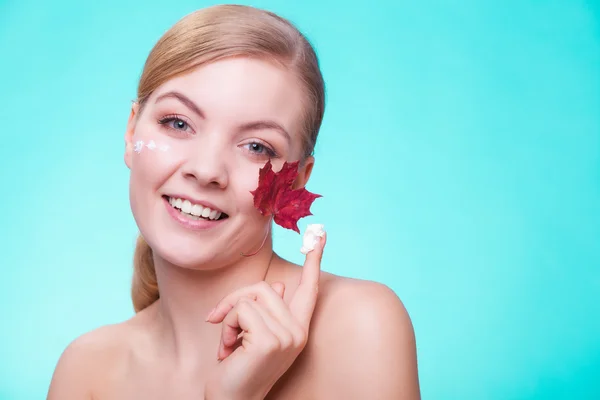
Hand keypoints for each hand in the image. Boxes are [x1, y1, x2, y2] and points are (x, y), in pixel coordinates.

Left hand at [203, 232, 325, 399]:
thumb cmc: (240, 367)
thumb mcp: (255, 334)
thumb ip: (268, 309)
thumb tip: (279, 285)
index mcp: (298, 328)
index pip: (310, 289)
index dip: (315, 260)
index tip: (320, 233)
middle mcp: (298, 331)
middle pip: (266, 286)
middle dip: (235, 301)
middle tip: (219, 323)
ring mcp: (287, 336)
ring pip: (251, 297)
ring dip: (229, 317)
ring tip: (228, 343)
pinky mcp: (270, 340)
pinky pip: (240, 310)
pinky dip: (226, 326)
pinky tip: (227, 351)